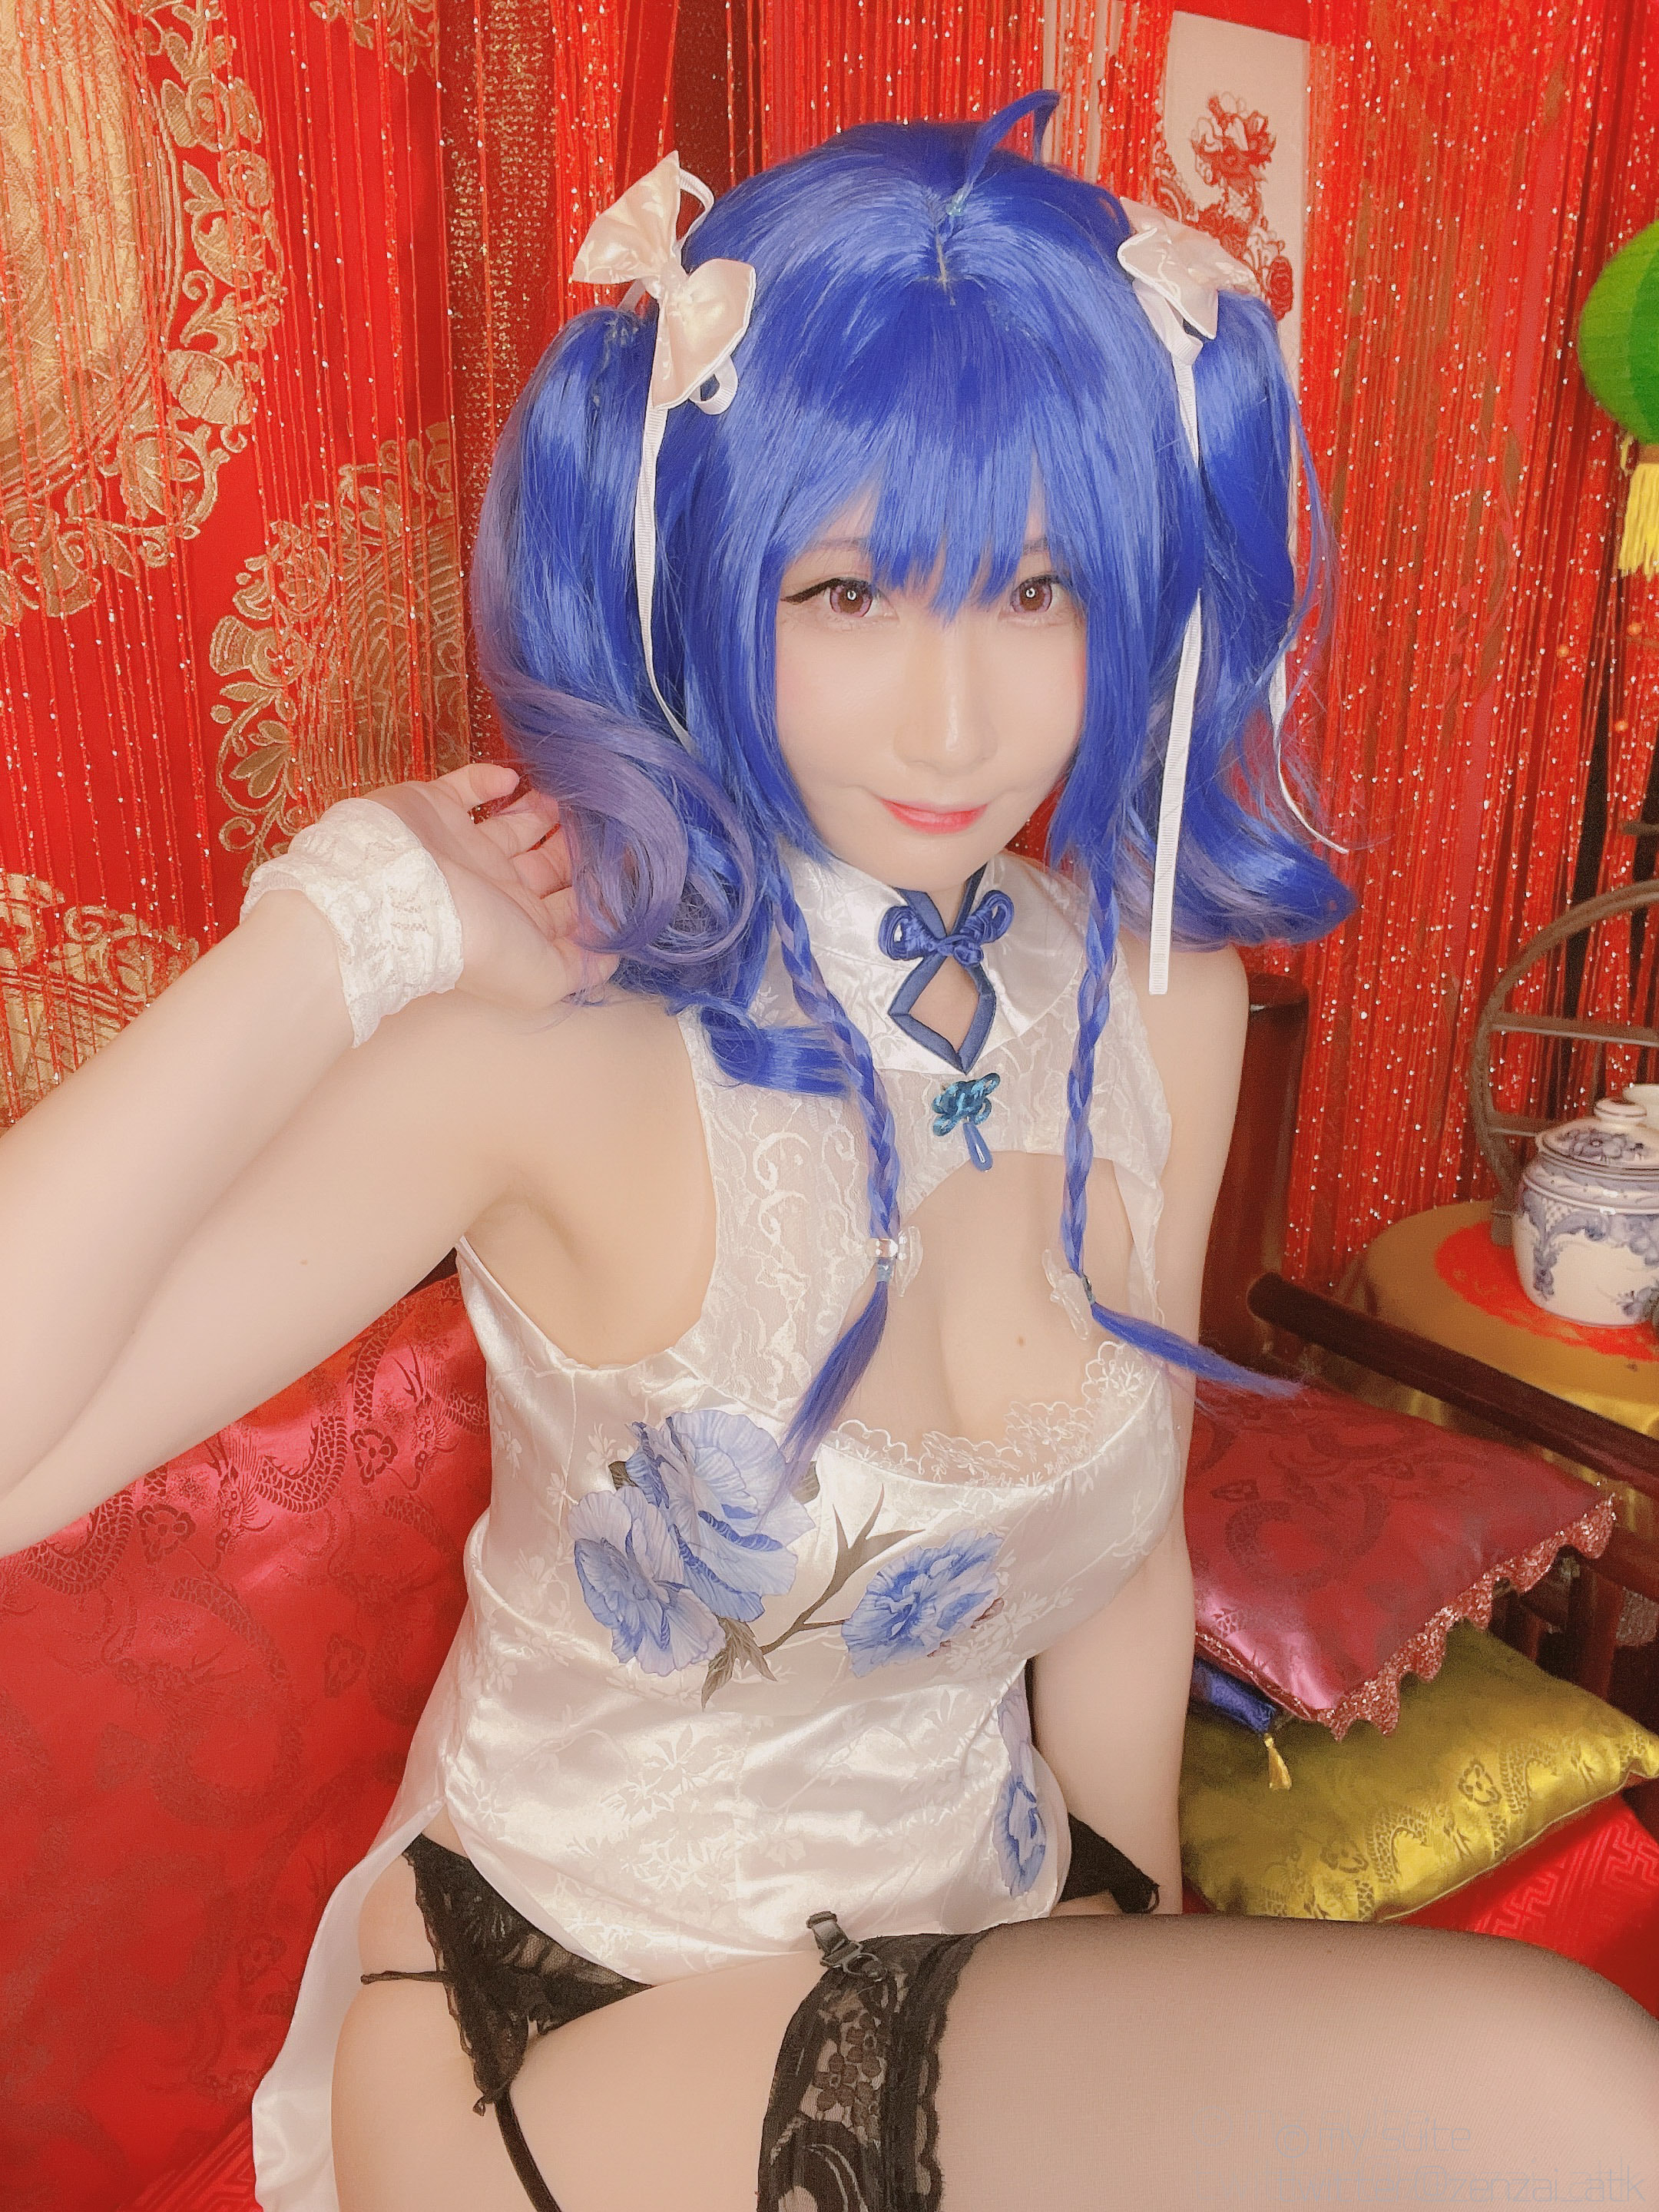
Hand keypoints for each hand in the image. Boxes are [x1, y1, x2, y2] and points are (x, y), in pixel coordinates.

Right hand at [367, 763, 616, 1015]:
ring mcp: (462, 847)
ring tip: (566, 796)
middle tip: (605, 820)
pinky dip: (489, 779)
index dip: (596, 887)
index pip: (565, 905)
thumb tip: (614, 955)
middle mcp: (491, 887)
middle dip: (573, 846)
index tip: (627, 860)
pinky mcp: (433, 808)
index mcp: (519, 923)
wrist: (400, 897)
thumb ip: (583, 967)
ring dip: (541, 811)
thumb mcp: (544, 975)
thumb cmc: (475, 939)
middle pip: (544, 864)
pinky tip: (512, 776)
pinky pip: (465, 787)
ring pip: (512, 826)